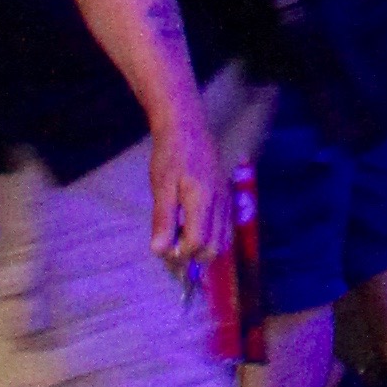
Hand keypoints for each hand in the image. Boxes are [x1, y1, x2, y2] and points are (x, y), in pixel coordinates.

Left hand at [146, 107, 225, 277]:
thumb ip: (163, 218)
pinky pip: (225, 228)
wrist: (188, 128)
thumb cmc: (170, 156)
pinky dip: (212, 239)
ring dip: (203, 252)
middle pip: (214, 247)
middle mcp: (220, 203)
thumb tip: (159, 251)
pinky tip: (194, 234)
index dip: (180, 255)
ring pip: (223, 240)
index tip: (164, 255)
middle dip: (193, 259)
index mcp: (202, 200)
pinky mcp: (227, 197)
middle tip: (172, 255)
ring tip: (182, 248)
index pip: (197, 242)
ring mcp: (226, 200)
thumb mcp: (161, 186)